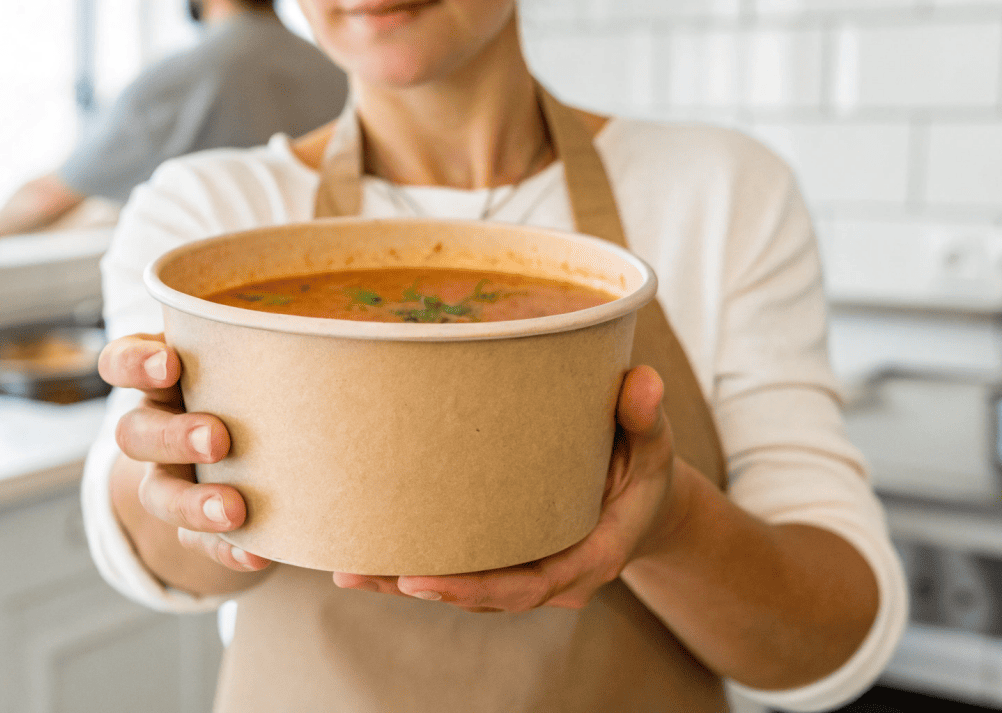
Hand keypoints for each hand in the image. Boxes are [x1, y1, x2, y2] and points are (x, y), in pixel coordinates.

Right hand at [98, 333, 271, 572]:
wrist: (268, 442)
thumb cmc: (266, 376)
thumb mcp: (262, 352)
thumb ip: (284, 339)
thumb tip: (360, 324)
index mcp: (163, 375)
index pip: (122, 361)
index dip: (134, 364)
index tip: (170, 363)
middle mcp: (157, 423)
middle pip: (135, 433)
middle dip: (173, 437)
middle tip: (217, 438)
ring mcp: (170, 476)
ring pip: (157, 493)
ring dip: (192, 502)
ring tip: (234, 509)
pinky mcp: (194, 522)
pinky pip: (198, 542)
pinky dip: (226, 550)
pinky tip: (255, 553)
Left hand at [334, 365, 676, 612]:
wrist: (644, 498)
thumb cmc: (645, 466)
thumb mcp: (653, 443)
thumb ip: (645, 417)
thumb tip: (643, 381)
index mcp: (592, 555)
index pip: (530, 585)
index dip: (476, 588)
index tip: (422, 580)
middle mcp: (556, 576)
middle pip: (483, 596)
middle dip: (422, 588)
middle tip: (360, 573)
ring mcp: (529, 573)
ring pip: (465, 589)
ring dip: (406, 584)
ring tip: (348, 570)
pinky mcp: (508, 562)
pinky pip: (462, 571)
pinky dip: (415, 570)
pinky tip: (367, 560)